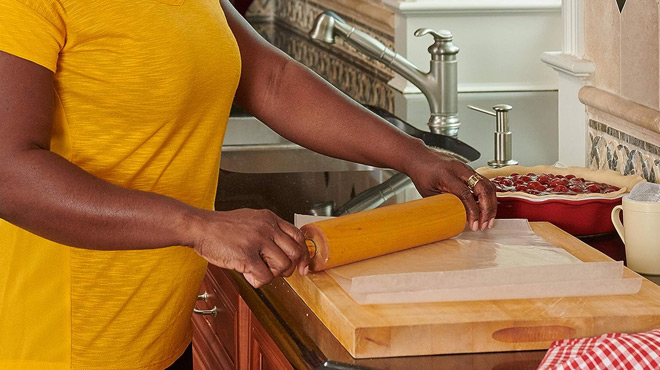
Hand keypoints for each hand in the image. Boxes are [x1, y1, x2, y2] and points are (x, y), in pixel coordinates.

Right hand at [189, 208, 309, 287]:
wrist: (199, 227)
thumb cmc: (221, 227)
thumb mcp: (251, 219)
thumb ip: (269, 230)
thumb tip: (283, 250)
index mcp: (270, 218)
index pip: (298, 237)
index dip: (304, 255)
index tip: (303, 267)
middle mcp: (267, 228)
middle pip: (295, 253)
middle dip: (288, 268)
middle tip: (275, 271)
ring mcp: (257, 241)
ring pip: (283, 266)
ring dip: (272, 274)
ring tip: (256, 269)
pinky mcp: (246, 255)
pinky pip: (265, 277)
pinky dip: (258, 281)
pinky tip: (247, 273)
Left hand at [404, 149, 497, 230]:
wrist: (420, 157)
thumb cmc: (422, 173)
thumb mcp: (429, 192)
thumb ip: (445, 204)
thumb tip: (457, 219)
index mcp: (447, 175)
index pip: (466, 195)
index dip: (473, 212)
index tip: (474, 224)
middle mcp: (460, 169)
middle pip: (483, 189)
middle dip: (487, 210)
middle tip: (484, 225)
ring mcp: (467, 168)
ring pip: (488, 186)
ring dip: (491, 205)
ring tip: (487, 220)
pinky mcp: (470, 171)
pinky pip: (485, 183)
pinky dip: (489, 197)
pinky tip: (486, 209)